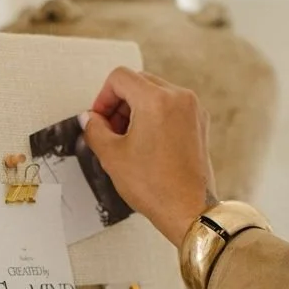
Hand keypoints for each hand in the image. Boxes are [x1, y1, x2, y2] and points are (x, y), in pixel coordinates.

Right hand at [84, 67, 215, 246]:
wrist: (188, 210)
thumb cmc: (156, 187)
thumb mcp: (112, 156)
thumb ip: (94, 129)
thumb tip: (89, 119)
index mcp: (156, 100)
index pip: (120, 78)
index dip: (102, 97)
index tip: (98, 118)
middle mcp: (179, 98)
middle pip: (138, 82)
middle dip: (119, 103)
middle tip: (109, 129)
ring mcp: (192, 110)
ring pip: (155, 93)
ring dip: (135, 109)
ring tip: (126, 139)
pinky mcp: (199, 123)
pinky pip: (170, 107)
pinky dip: (154, 116)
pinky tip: (144, 143)